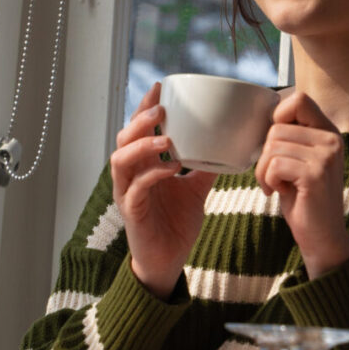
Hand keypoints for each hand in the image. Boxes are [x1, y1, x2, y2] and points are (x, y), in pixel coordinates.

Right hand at [111, 82, 215, 299]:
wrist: (168, 262)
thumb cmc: (175, 224)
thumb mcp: (196, 190)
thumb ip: (205, 167)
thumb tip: (228, 144)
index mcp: (143, 166)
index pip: (137, 130)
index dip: (144, 108)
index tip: (159, 87)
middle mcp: (130, 176)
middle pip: (123, 139)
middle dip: (139, 121)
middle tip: (160, 110)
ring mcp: (127, 194)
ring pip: (120, 160)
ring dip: (141, 145)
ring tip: (163, 138)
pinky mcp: (132, 213)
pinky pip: (135, 189)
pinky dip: (152, 175)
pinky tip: (170, 168)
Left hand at [255, 90, 348, 278]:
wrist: (322, 237)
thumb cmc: (303, 198)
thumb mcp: (299, 160)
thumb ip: (290, 136)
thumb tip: (264, 111)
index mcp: (328, 132)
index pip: (298, 99)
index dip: (277, 116)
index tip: (275, 145)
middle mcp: (332, 140)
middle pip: (276, 127)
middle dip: (265, 154)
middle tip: (273, 176)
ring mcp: (326, 156)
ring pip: (272, 146)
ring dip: (264, 170)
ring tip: (276, 185)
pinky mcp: (316, 174)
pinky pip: (275, 164)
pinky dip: (269, 180)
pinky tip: (280, 192)